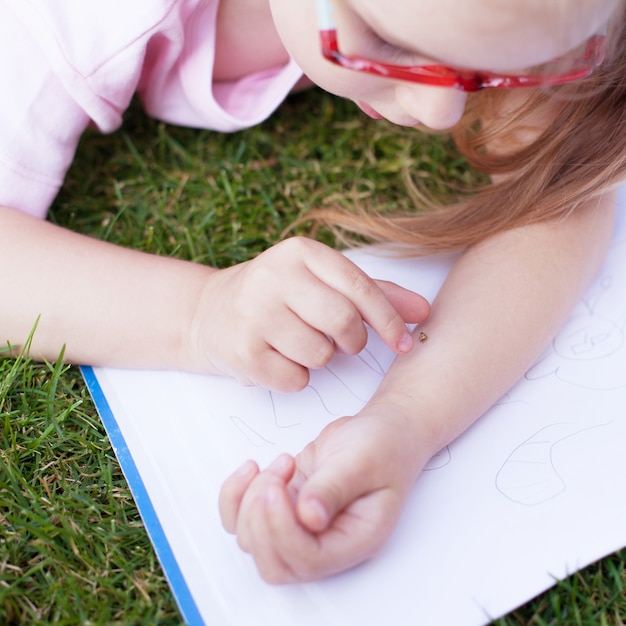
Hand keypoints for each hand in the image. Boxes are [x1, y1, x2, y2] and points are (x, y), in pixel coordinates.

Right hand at [190, 237, 428, 390]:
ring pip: (321, 355)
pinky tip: (278, 358)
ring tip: (298, 343)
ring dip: (320, 358)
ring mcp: (254, 314)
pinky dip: (296, 377)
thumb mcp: (321, 282)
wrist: (209, 312)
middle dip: (352, 341)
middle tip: (342, 342)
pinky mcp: (242, 351)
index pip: (359, 286)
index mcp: (300, 253)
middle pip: (343, 323)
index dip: (388, 319)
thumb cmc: (279, 296)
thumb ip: (374, 294)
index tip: (404, 343)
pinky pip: (296, 379)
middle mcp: (274, 277)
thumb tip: (424, 312)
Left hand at [219, 409, 427, 582]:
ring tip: (283, 463)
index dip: (282, 529)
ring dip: (252, 498)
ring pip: (252, 539)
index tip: (276, 486)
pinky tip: (254, 468)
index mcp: (355, 540)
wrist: (380, 431)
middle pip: (274, 563)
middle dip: (260, 520)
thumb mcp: (362, 462)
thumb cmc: (381, 446)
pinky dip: (236, 495)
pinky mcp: (283, 507)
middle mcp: (326, 542)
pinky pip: (243, 518)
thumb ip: (335, 488)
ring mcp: (301, 527)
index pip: (307, 560)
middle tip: (273, 478)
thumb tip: (309, 518)